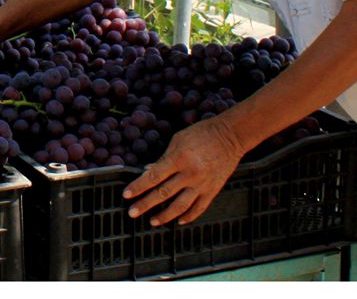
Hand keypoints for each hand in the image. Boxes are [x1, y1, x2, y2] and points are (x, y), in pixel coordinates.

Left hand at [121, 114, 244, 226]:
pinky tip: (179, 221)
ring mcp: (202, 184)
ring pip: (180, 206)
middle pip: (163, 193)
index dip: (138, 186)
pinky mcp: (213, 190)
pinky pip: (199, 208)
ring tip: (152, 222)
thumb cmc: (201, 134)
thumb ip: (163, 158)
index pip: (154, 176)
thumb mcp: (178, 140)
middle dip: (145, 204)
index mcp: (179, 158)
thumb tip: (148, 172)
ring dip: (165, 216)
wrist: (230, 136)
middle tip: (132, 213)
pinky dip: (189, 216)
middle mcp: (190, 174)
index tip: (126, 195)